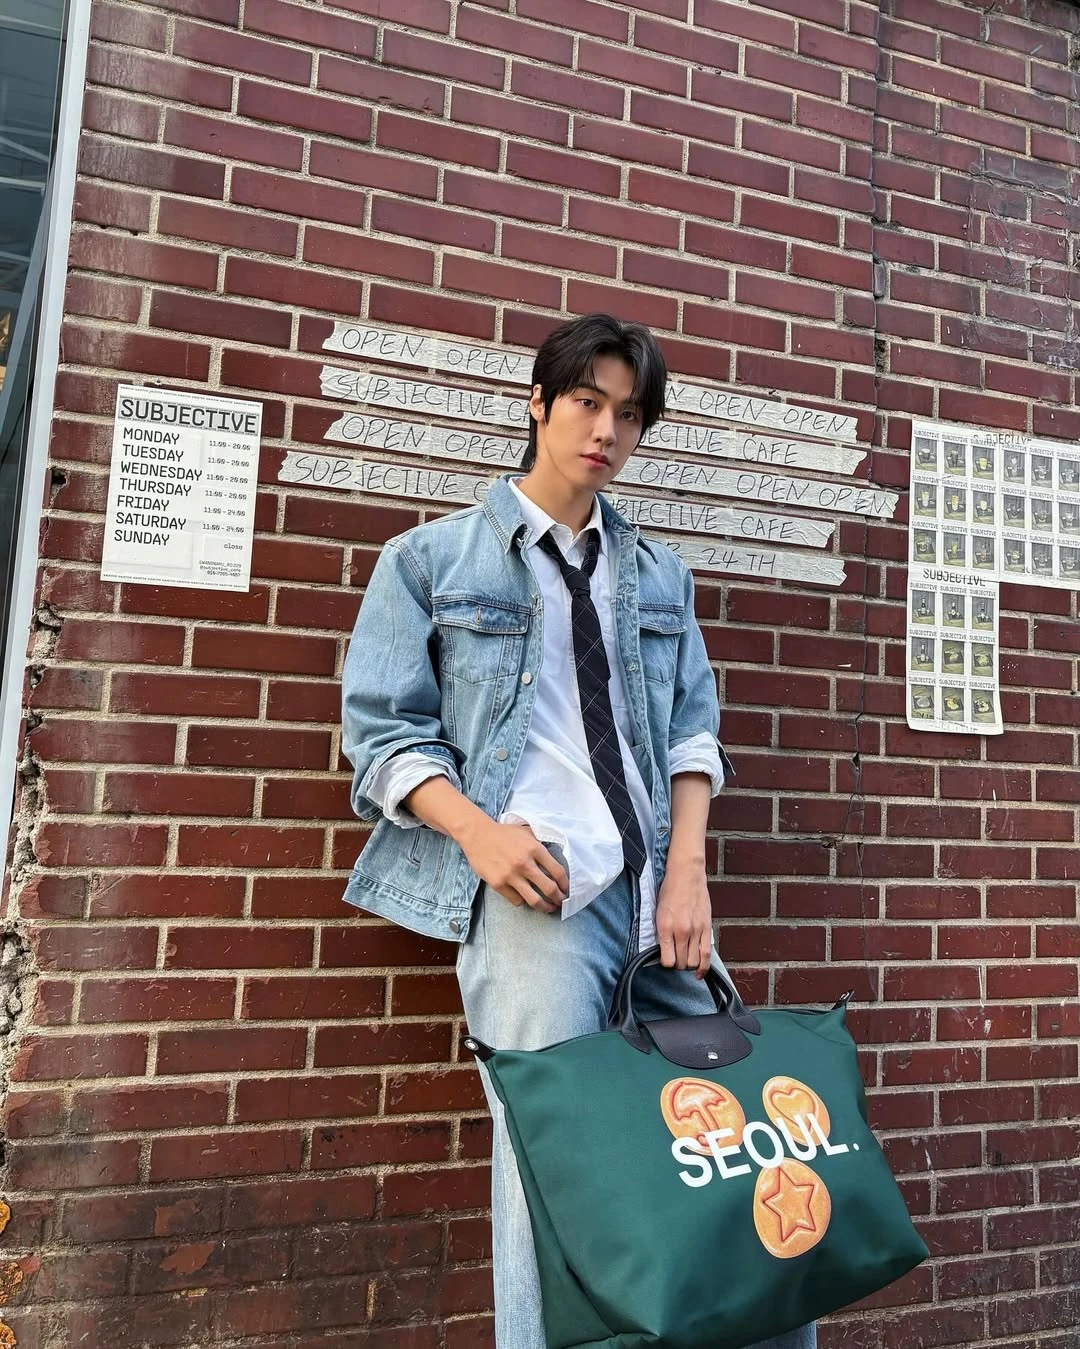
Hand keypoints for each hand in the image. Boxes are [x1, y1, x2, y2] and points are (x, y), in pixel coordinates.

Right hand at [459, 818, 568, 912]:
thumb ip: (541, 842)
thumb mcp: (526, 831)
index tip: (566, 888)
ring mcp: (511, 875)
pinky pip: (516, 900)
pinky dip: (523, 901)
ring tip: (548, 908)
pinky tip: (525, 898)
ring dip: (545, 907)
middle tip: (560, 901)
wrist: (477, 834)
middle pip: (549, 889)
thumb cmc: (503, 833)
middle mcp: (524, 863)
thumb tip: (557, 854)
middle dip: (558, 898)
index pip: (558, 871)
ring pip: (534, 900)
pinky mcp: (498, 884)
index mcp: (535, 848)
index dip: (565, 883)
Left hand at [655, 856, 711, 976]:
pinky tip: (699, 972)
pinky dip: (703, 967)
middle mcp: (681, 931)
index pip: (667, 960)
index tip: (665, 960)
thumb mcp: (657, 912)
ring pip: (694, 962)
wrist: (686, 875)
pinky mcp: (707, 928)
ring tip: (685, 962)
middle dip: (677, 966)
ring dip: (689, 966)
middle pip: (680, 963)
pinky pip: (707, 954)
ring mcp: (696, 931)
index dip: (665, 964)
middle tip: (675, 960)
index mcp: (665, 927)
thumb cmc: (670, 891)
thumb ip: (661, 932)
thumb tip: (662, 950)